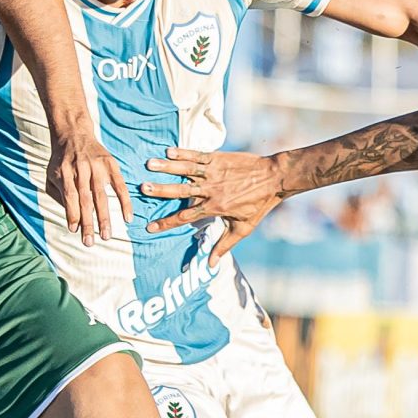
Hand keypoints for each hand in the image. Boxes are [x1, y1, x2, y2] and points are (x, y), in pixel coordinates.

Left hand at [48, 125, 132, 246]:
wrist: (74, 134)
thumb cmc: (61, 161)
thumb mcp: (51, 175)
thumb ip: (58, 196)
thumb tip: (71, 218)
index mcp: (65, 172)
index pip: (69, 196)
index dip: (72, 214)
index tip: (75, 231)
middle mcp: (81, 169)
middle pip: (85, 200)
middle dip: (88, 223)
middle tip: (90, 242)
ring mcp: (97, 167)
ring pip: (101, 196)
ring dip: (104, 218)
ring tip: (106, 236)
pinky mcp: (110, 165)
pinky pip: (120, 186)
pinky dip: (125, 202)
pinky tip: (127, 218)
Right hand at [141, 148, 282, 261]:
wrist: (275, 178)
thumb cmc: (259, 205)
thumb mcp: (243, 228)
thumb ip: (224, 245)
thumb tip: (211, 265)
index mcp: (215, 208)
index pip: (185, 217)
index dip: (166, 223)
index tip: (148, 227)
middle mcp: (211, 190)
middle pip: (181, 191)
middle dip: (161, 190)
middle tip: (142, 188)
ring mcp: (214, 173)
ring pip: (186, 170)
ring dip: (167, 168)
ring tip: (149, 165)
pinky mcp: (218, 159)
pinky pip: (198, 156)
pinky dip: (183, 153)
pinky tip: (168, 152)